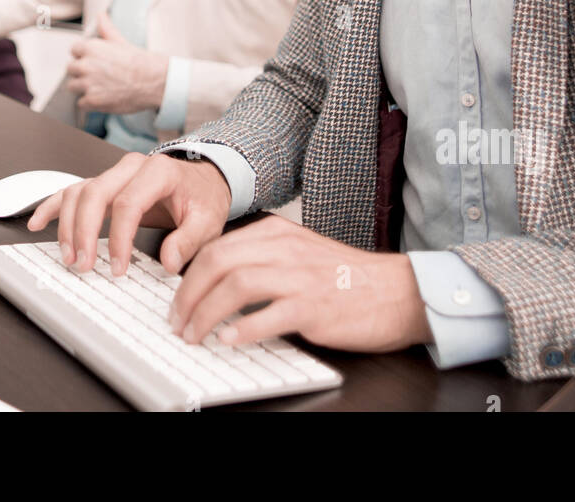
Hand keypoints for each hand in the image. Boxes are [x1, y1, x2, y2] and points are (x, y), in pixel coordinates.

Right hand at [28, 150, 230, 276]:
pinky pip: (71, 189)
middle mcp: (131, 167)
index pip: (128, 204)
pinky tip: (37, 221)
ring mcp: (114, 173)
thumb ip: (189, 240)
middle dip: (83, 232)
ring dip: (67, 225)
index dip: (118, 239)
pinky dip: (52, 205)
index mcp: (158, 171)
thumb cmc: (203, 197)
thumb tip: (168, 262)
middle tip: (83, 264)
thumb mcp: (208, 219)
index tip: (117, 268)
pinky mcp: (104, 182)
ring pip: (79, 192)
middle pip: (95, 193)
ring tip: (69, 256)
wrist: (202, 179)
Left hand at [65, 11, 167, 114]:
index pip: (74, 50)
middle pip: (70, 69)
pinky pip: (81, 103)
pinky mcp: (92, 101)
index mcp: (91, 48)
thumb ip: (106, 29)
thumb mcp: (121, 41)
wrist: (154, 81)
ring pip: (73, 86)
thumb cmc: (139, 61)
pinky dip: (91, 103)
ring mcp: (88, 84)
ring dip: (83, 88)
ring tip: (102, 86)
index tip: (95, 60)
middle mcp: (85, 65)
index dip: (84, 56)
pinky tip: (105, 97)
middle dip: (81, 72)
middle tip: (99, 75)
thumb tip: (100, 14)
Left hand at [169, 214, 430, 352]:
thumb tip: (218, 281)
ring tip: (194, 334)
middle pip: (218, 261)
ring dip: (206, 312)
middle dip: (188, 294)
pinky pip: (269, 314)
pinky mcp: (315, 306)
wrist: (397, 291)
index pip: (218, 247)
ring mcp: (300, 276)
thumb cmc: (347, 278)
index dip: (189, 275)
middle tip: (177, 321)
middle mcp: (286, 249)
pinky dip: (243, 328)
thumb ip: (263, 258)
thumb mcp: (301, 253)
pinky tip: (229, 340)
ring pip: (236, 284)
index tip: (177, 299)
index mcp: (278, 234)